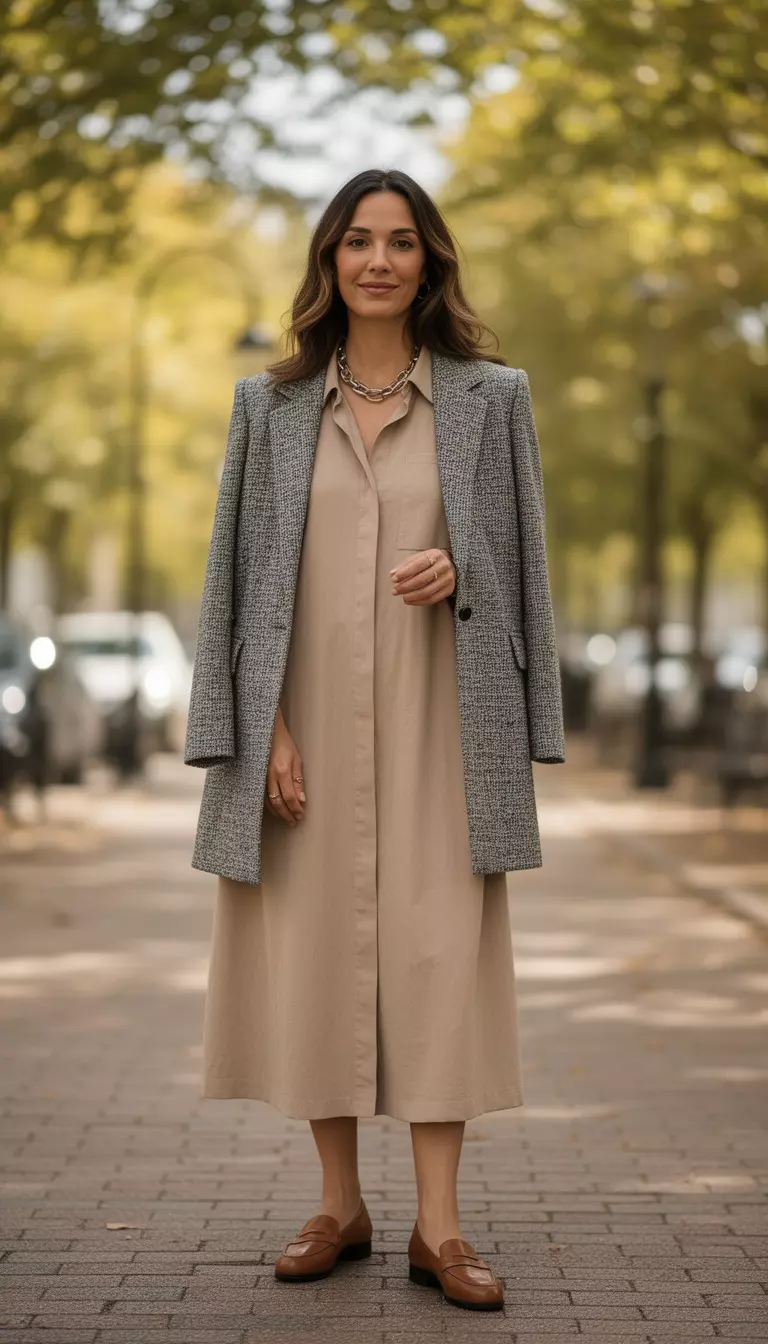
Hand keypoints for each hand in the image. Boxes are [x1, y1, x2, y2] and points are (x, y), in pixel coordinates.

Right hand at [265, 709, 305, 826]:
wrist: (267, 733)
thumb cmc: (284, 744)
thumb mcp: (297, 760)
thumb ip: (298, 781)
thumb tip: (302, 799)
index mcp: (282, 772)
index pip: (290, 797)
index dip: (295, 809)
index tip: (301, 816)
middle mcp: (269, 777)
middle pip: (278, 803)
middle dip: (287, 815)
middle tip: (294, 822)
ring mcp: (260, 778)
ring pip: (268, 802)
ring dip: (278, 813)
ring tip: (286, 818)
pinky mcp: (256, 778)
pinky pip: (262, 796)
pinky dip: (269, 806)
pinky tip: (275, 810)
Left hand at [390, 548, 455, 605]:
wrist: (450, 564)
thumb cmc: (430, 561)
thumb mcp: (418, 557)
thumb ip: (405, 565)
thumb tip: (392, 574)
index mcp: (435, 555)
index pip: (418, 564)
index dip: (405, 573)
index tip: (393, 579)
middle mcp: (443, 566)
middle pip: (422, 579)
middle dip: (406, 586)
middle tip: (395, 590)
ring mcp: (448, 579)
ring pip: (427, 591)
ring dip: (412, 596)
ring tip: (402, 597)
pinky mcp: (449, 590)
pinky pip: (432, 599)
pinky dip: (419, 602)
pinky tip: (410, 601)